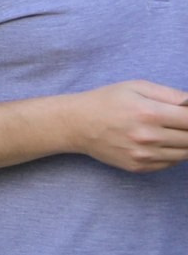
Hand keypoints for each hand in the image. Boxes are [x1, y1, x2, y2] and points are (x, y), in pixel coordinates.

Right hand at [70, 81, 187, 172]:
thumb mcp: (136, 87)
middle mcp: (148, 137)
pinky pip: (170, 163)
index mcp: (149, 113)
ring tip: (171, 132)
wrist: (76, 124)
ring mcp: (143, 155)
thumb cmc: (106, 101)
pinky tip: (161, 142)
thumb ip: (170, 94)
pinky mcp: (138, 167)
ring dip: (184, 142)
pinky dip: (173, 153)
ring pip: (184, 154)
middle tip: (179, 123)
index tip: (187, 114)